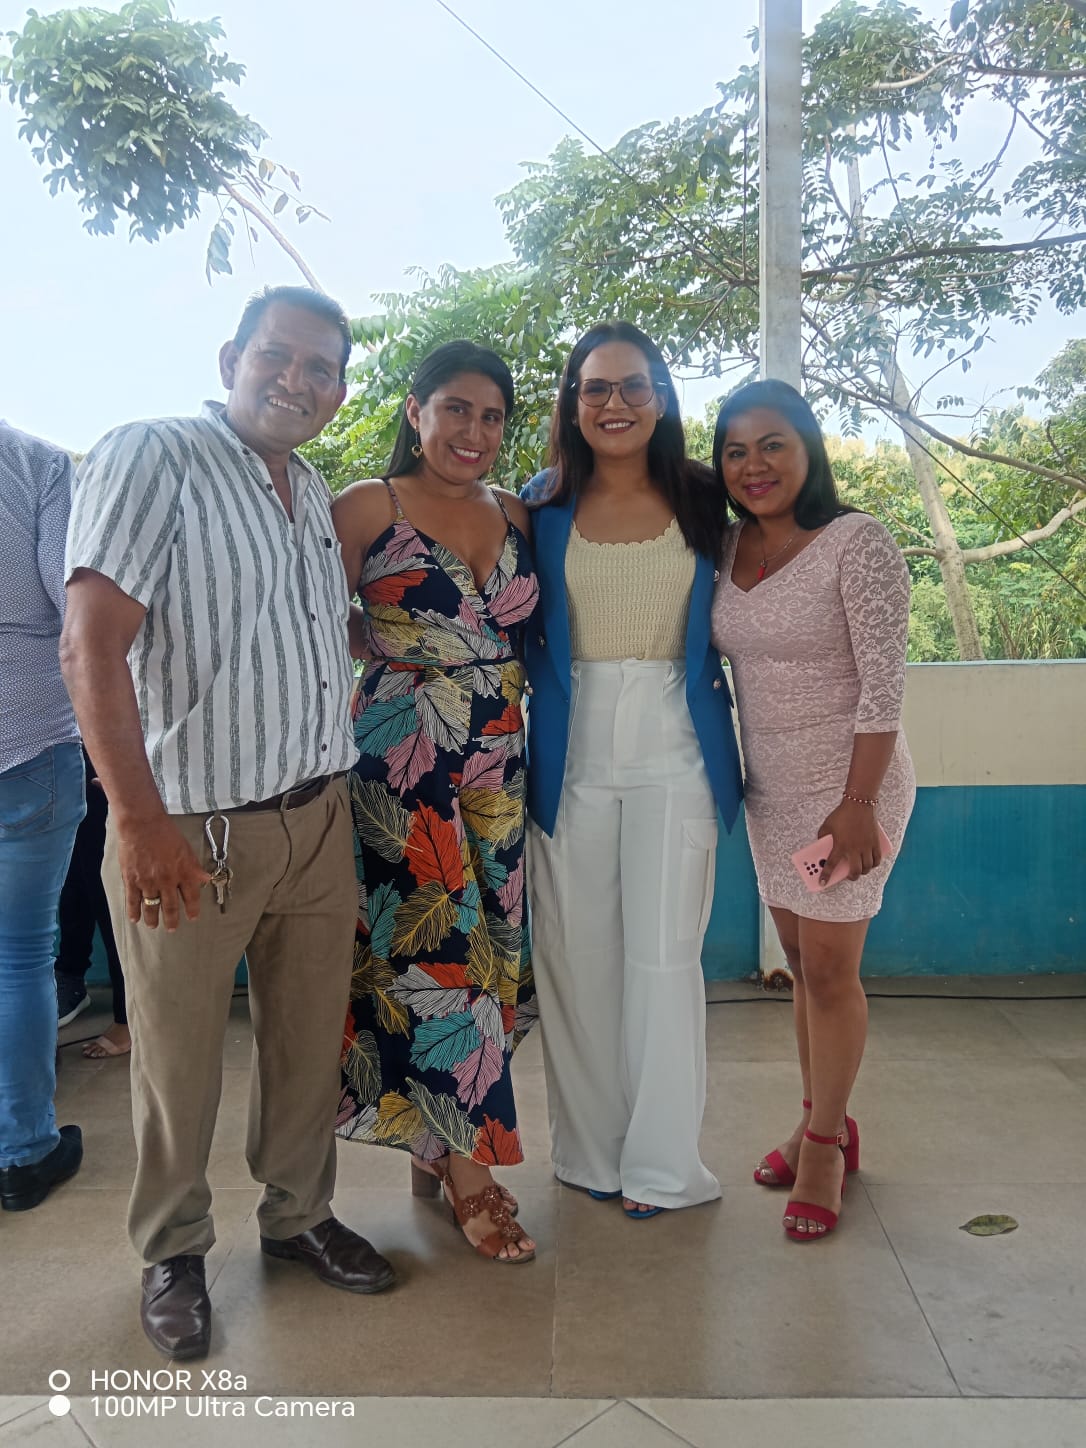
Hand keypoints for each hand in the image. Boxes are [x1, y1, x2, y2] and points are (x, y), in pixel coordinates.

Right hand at [116, 815, 211, 931]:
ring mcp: (148, 882)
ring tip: (154, 925)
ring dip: (153, 919)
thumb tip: (206, 879)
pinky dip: (134, 912)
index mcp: (183, 872)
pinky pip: (133, 901)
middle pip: (171, 906)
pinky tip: (135, 919)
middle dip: (172, 920)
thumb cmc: (165, 832)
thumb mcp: (186, 848)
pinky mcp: (132, 880)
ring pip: (152, 907)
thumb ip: (194, 867)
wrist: (141, 823)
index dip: (193, 909)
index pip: (191, 896)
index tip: (193, 917)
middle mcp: (167, 880)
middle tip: (172, 928)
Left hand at [817, 800, 883, 885]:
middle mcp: (854, 849)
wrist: (859, 804)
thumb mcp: (826, 826)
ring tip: (859, 870)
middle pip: (855, 871)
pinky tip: (870, 864)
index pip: (831, 865)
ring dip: (863, 871)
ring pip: (867, 867)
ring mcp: (866, 846)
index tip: (822, 883)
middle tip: (848, 876)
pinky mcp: (875, 843)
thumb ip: (822, 837)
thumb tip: (821, 844)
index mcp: (840, 845)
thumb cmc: (842, 814)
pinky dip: (874, 864)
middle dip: (851, 877)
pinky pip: (877, 859)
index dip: (825, 875)